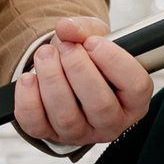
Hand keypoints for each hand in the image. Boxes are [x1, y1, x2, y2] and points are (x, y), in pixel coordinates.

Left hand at [14, 18, 150, 147]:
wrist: (65, 73)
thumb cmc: (90, 59)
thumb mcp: (96, 37)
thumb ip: (85, 29)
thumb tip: (66, 28)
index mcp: (134, 100)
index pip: (135, 86)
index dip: (113, 60)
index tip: (93, 42)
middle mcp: (111, 122)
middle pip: (100, 105)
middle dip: (78, 69)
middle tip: (66, 47)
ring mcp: (81, 133)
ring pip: (67, 116)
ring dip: (51, 79)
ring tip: (45, 54)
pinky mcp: (50, 135)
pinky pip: (36, 125)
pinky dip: (28, 99)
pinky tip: (29, 78)